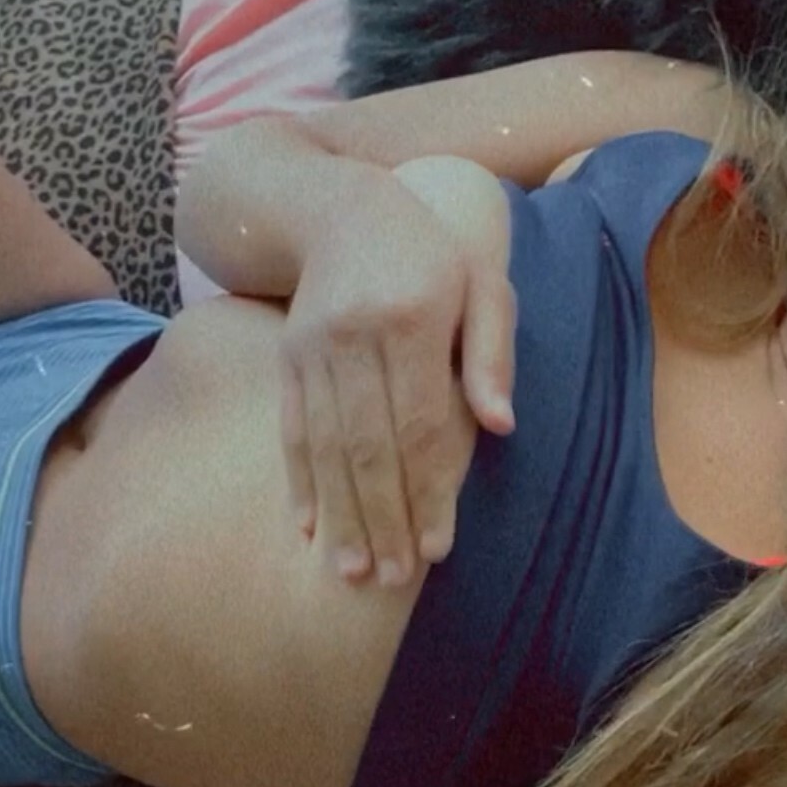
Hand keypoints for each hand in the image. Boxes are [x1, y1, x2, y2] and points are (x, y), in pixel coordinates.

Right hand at [279, 162, 514, 585]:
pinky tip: (308, 527)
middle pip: (370, 446)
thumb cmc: (431, 254)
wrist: (340, 209)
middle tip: (393, 577)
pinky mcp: (285, 361)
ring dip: (340, 514)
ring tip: (351, 570)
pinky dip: (299, 482)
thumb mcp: (482, 283)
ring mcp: (311, 350)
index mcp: (413, 317)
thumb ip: (492, 352)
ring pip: (325, 447)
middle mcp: (355, 336)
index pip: (421, 424)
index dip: (429, 491)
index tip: (438, 546)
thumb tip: (501, 426)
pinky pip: (291, 431)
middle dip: (383, 519)